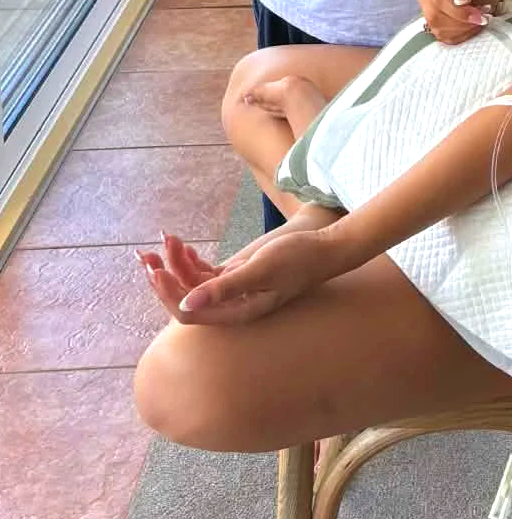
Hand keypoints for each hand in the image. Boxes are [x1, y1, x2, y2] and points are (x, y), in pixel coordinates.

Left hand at [171, 226, 344, 324]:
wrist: (323, 249)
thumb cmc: (296, 259)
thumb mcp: (261, 270)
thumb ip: (224, 288)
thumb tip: (186, 306)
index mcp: (236, 312)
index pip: (190, 313)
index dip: (168, 295)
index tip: (155, 272)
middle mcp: (230, 307)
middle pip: (186, 299)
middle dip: (164, 279)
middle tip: (145, 256)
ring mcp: (232, 292)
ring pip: (193, 283)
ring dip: (175, 264)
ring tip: (164, 240)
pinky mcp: (236, 277)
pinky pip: (205, 273)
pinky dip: (191, 259)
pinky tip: (182, 245)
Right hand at [418, 0, 507, 42]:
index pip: (439, 0)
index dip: (459, 12)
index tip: (480, 15)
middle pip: (436, 17)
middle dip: (462, 22)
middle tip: (483, 17)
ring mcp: (428, 12)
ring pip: (439, 30)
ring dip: (464, 29)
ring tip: (480, 18)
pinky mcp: (435, 26)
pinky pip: (445, 38)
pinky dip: (462, 35)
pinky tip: (473, 25)